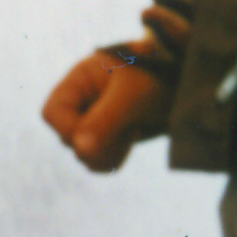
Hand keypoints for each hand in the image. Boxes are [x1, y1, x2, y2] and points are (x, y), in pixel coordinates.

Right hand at [42, 47, 172, 172]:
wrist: (184, 79)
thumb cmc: (156, 76)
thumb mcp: (130, 97)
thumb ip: (103, 121)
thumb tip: (80, 150)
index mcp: (78, 81)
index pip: (52, 114)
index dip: (70, 130)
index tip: (98, 132)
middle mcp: (81, 102)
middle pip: (67, 139)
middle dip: (97, 143)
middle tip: (126, 132)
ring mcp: (93, 120)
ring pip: (82, 154)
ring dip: (107, 153)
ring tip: (132, 133)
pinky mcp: (108, 136)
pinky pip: (97, 160)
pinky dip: (113, 158)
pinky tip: (133, 139)